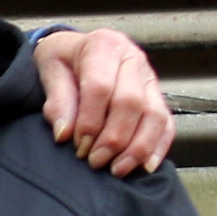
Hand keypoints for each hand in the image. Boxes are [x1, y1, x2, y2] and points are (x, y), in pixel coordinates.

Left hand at [30, 27, 173, 175]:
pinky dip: (158, 146)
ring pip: (154, 114)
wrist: (76, 50)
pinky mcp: (157, 96)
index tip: (79, 145)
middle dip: (114, 138)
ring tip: (118, 169)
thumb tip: (64, 133)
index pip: (101, 87)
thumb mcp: (50, 71)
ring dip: (138, 147)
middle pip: (131, 102)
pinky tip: (146, 166)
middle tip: (95, 160)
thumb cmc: (63, 61)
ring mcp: (149, 77)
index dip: (90, 121)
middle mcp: (132, 58)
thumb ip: (57, 101)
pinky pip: (166, 122)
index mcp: (103, 46)